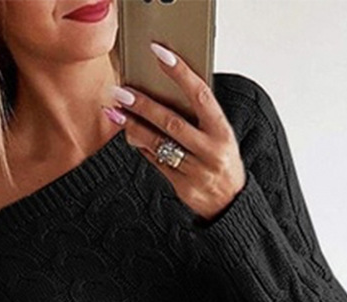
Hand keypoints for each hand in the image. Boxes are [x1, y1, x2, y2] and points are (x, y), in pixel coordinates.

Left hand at [104, 43, 245, 222]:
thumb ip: (200, 117)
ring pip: (159, 145)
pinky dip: (142, 148)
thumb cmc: (222, 160)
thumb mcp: (220, 136)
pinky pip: (157, 163)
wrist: (231, 202)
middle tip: (121, 92)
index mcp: (222, 131)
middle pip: (171, 123)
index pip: (200, 95)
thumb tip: (166, 92)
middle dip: (143, 106)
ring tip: (115, 113)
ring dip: (134, 127)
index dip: (180, 73)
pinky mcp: (183, 186)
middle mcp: (210, 150)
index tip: (160, 53)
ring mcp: (196, 170)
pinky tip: (129, 135)